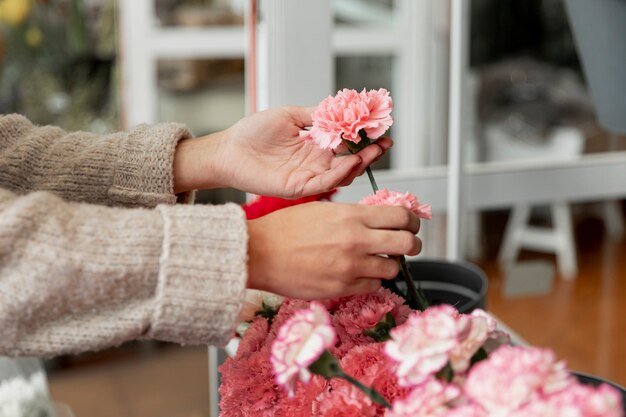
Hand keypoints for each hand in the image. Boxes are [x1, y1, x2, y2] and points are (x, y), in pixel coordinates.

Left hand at [173, 107, 391, 196]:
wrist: (228, 150)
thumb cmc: (253, 132)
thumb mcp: (289, 115)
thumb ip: (316, 115)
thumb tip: (341, 108)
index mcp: (315, 146)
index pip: (347, 144)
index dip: (365, 137)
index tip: (381, 129)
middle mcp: (315, 163)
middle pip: (351, 161)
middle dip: (371, 153)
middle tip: (386, 143)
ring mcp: (309, 176)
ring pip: (342, 174)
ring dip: (360, 163)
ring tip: (373, 151)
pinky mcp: (298, 187)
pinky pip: (324, 183)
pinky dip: (340, 173)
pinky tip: (351, 162)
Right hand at [246, 202, 421, 298]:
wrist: (260, 253)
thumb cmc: (284, 229)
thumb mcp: (322, 210)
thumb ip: (353, 215)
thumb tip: (378, 221)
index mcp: (352, 216)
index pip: (401, 216)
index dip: (412, 221)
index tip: (411, 224)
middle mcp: (356, 241)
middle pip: (407, 244)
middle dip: (412, 244)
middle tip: (407, 245)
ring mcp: (351, 267)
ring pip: (392, 268)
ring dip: (388, 264)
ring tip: (376, 261)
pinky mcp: (342, 288)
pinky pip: (372, 286)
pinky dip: (370, 280)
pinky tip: (358, 274)